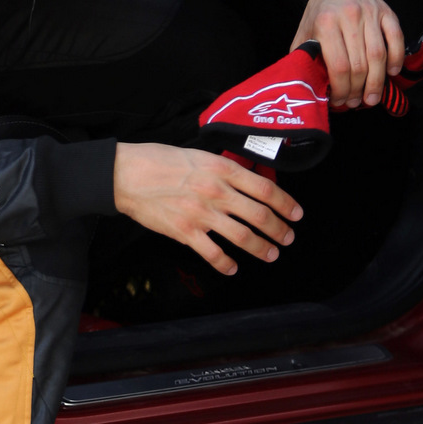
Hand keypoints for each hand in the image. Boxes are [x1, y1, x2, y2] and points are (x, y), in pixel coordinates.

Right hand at [113, 141, 301, 277]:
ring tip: (271, 254)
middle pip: (260, 216)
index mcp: (221, 169)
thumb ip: (223, 170)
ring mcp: (202, 214)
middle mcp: (217, 192)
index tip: (296, 214)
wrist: (125, 175)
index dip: (286, 204)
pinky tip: (233, 268)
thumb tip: (247, 182)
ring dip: (262, 249)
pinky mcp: (186, 232)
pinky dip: (227, 265)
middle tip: (287, 237)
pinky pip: (214, 254)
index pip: (265, 189)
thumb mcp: (198, 155)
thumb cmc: (159, 160)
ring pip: (243, 237)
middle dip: (279, 230)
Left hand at [292, 0, 403, 108]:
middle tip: (356, 102)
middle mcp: (349, 17)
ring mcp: (370, 14)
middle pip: (360, 64)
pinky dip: (396, 58)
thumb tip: (308, 86)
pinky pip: (396, 38)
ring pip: (379, 55)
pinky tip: (392, 73)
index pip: (339, 66)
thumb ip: (304, 55)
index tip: (340, 100)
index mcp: (326, 24)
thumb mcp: (304, 31)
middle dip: (358, 90)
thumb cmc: (320, 11)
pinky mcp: (386, 11)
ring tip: (372, 97)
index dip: (342, 89)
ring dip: (377, 82)